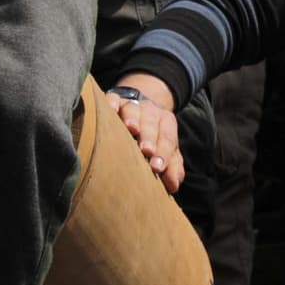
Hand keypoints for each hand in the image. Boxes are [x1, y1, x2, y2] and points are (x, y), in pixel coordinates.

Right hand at [107, 77, 185, 193]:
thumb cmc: (152, 139)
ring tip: (131, 129)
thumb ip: (172, 167)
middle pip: (151, 123)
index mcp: (166, 123)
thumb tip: (173, 185)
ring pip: (133, 109)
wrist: (140, 109)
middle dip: (150, 137)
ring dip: (133, 118)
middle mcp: (150, 111)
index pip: (168, 138)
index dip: (164, 152)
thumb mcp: (165, 150)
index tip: (158, 167)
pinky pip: (113, 99)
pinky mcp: (114, 100)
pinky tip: (111, 110)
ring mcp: (131, 104)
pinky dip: (112, 103)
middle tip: (147, 151)